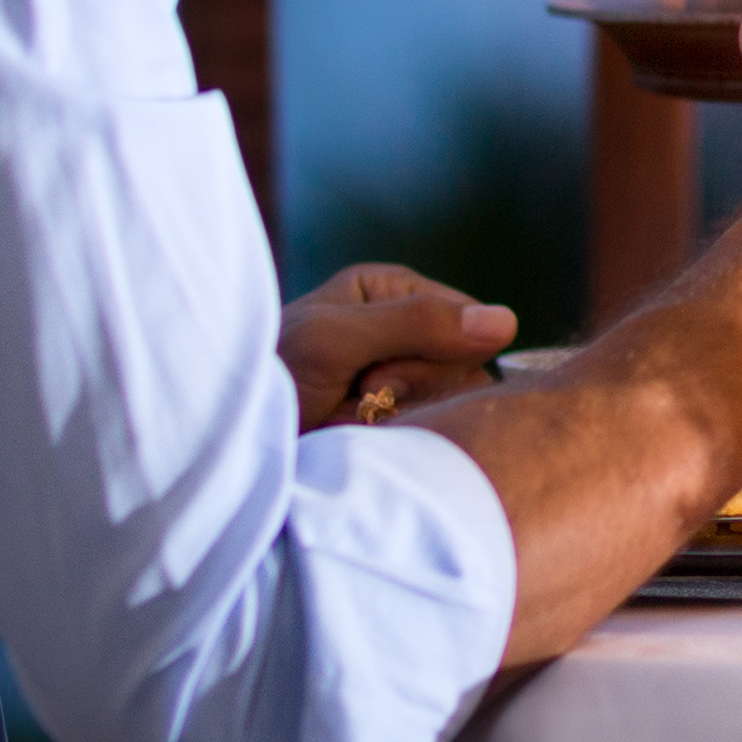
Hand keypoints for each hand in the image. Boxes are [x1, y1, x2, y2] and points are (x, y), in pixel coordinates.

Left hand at [281, 262, 517, 432]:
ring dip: (400, 416)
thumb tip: (508, 322)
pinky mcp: (395, 427)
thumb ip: (418, 325)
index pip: (463, 314)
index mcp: (387, 291)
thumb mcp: (335, 340)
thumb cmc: (269, 379)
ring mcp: (397, 384)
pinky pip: (431, 436)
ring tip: (350, 419)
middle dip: (412, 384)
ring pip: (451, 404)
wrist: (233, 449)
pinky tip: (359, 439)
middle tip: (360, 394)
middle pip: (463, 363)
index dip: (436, 345)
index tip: (384, 362)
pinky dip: (395, 441)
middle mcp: (399, 332)